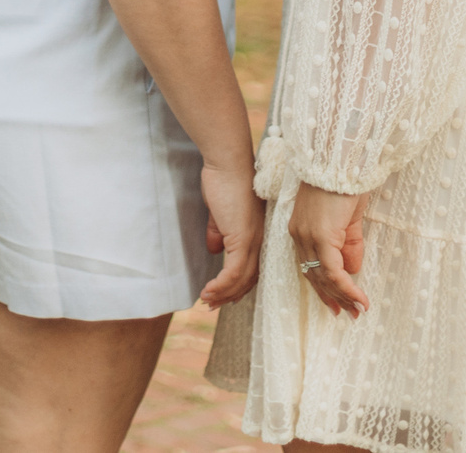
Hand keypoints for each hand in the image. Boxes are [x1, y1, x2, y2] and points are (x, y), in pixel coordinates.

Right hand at [197, 158, 264, 307]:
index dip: (237, 285)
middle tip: (212, 304)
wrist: (228, 162)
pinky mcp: (242, 238)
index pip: (251, 269)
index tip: (221, 294)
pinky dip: (221, 285)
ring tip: (206, 300)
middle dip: (229, 295)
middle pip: (248, 279)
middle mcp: (258, 240)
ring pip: (241, 279)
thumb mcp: (220, 212)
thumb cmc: (224, 181)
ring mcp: (252, 240)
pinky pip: (233, 272)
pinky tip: (208, 289)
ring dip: (223, 293)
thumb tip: (215, 249)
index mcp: (256, 234)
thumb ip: (219, 231)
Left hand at [288, 182, 369, 317]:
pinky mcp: (320, 235)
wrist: (342, 160)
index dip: (323, 287)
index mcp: (302, 230)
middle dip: (333, 297)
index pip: (310, 267)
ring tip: (357, 310)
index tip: (336, 304)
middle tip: (349, 314)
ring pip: (323, 276)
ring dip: (342, 296)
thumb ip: (348, 244)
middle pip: (314, 276)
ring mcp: (307, 236)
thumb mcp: (348, 219)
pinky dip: (346, 287)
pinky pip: (332, 270)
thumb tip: (352, 270)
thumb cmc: (345, 183)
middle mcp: (299, 235)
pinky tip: (359, 298)